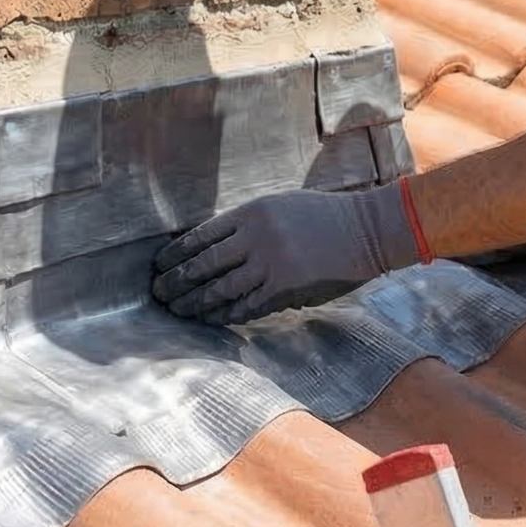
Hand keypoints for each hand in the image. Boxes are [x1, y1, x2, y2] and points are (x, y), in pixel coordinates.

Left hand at [151, 182, 420, 324]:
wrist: (366, 230)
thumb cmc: (322, 215)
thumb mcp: (279, 206)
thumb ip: (246, 226)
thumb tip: (211, 248)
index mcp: (251, 213)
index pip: (200, 236)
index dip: (175, 254)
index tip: (158, 265)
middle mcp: (256, 238)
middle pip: (204, 265)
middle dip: (177, 282)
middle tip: (158, 294)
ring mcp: (271, 264)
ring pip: (221, 289)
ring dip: (195, 303)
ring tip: (178, 310)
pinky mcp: (287, 288)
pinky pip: (248, 306)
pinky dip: (226, 315)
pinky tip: (212, 320)